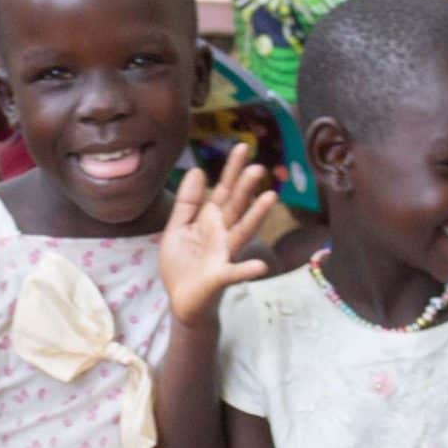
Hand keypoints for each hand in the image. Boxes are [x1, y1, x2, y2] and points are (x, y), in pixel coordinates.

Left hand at [160, 141, 274, 325]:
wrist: (182, 301)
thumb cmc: (181, 266)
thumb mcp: (177, 229)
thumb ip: (187, 203)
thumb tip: (199, 170)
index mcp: (210, 221)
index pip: (223, 191)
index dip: (231, 170)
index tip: (242, 147)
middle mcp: (222, 234)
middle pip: (235, 206)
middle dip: (246, 187)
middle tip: (258, 167)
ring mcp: (224, 255)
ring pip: (242, 232)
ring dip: (256, 216)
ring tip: (271, 197)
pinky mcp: (220, 276)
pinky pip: (235, 272)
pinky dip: (247, 269)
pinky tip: (260, 266)